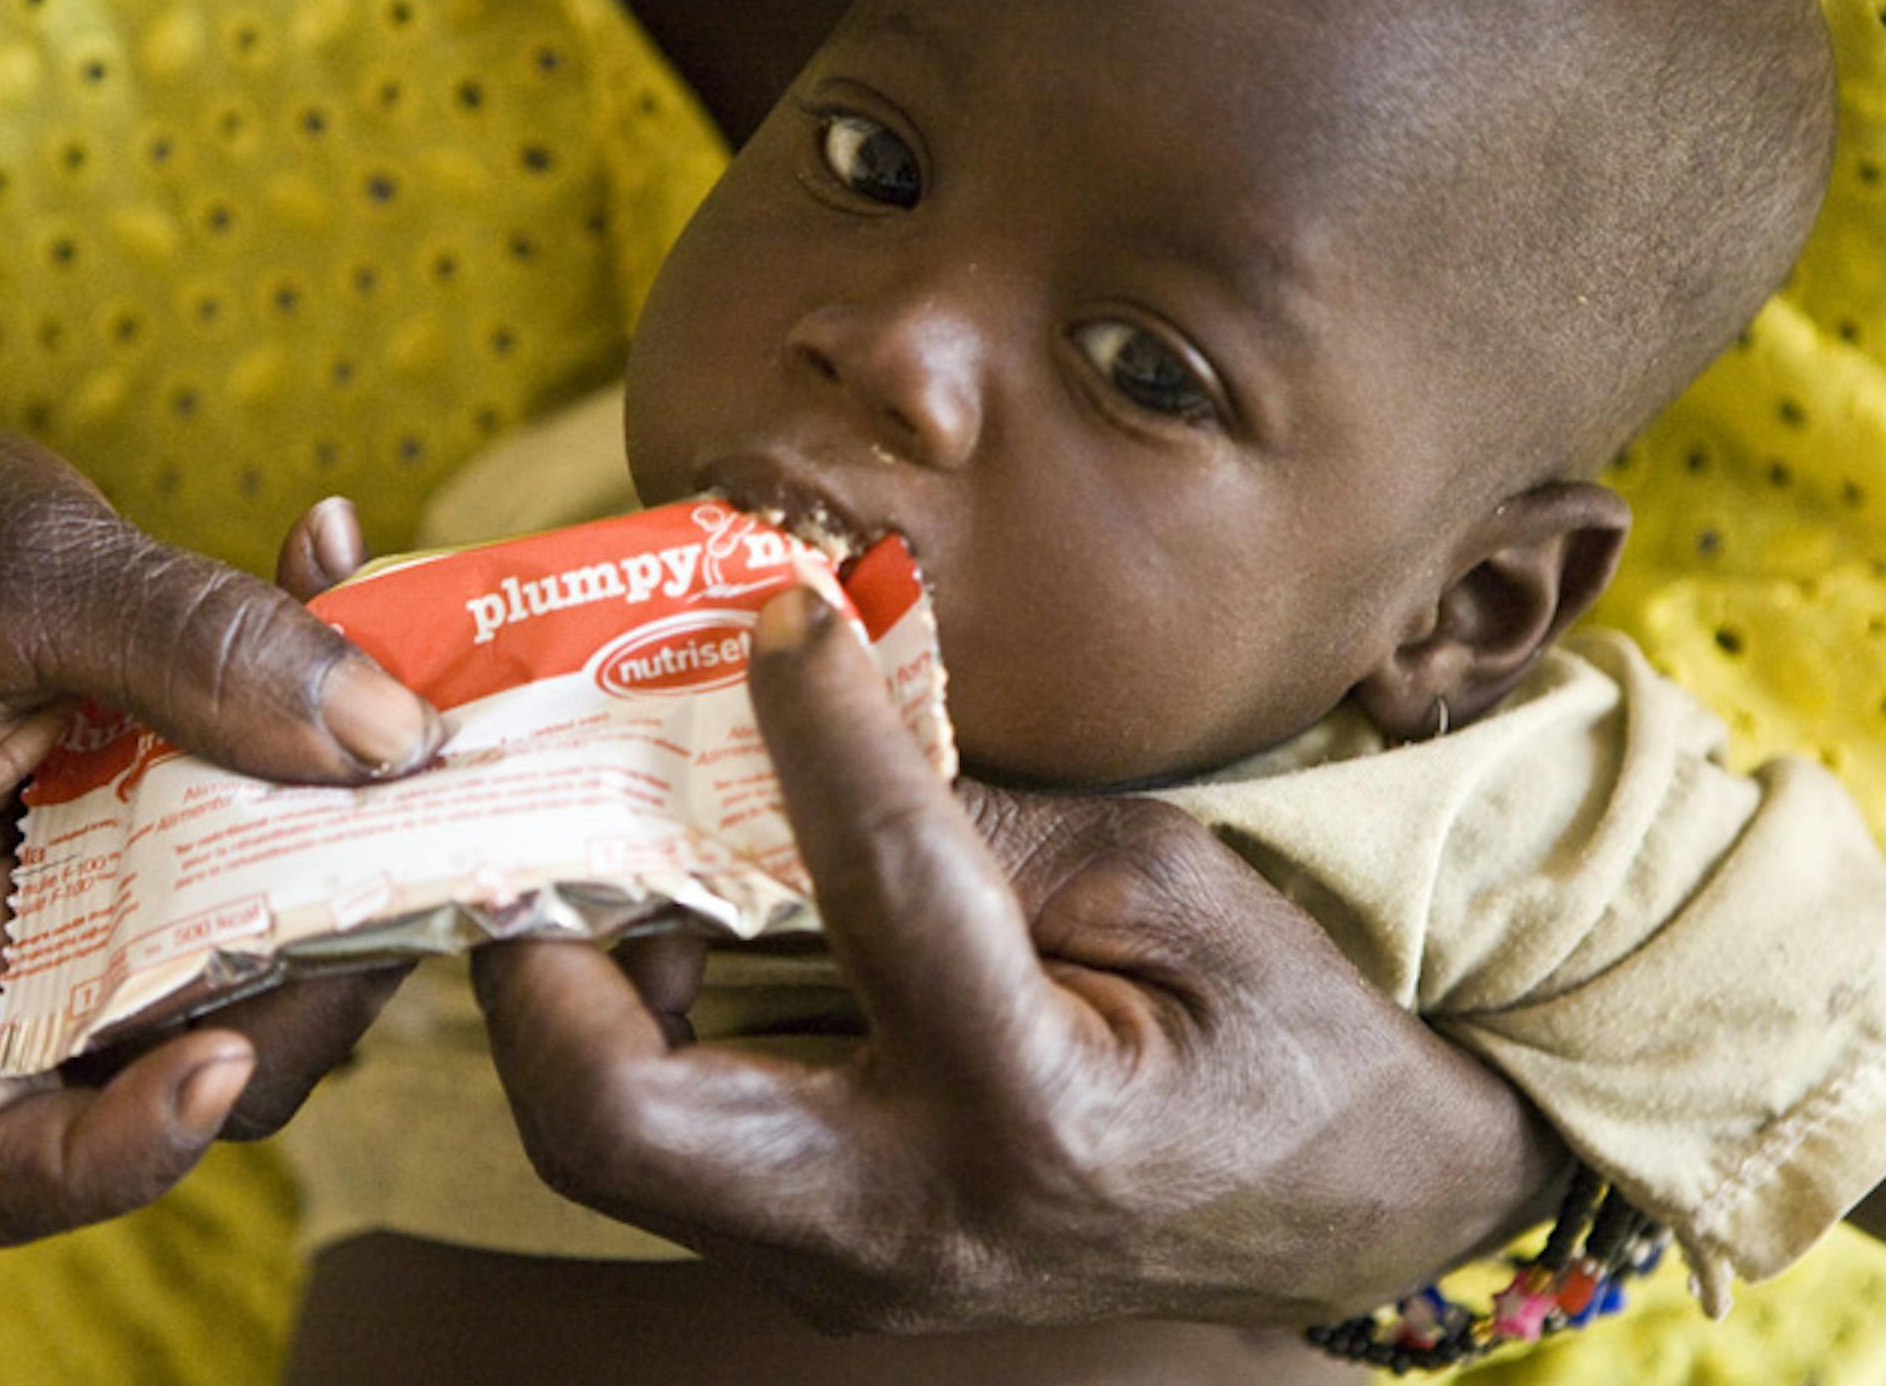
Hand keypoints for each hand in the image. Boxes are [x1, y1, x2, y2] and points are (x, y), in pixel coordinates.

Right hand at [0, 411, 439, 1243]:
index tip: (224, 1052)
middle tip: (397, 856)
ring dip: (355, 858)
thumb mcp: (26, 568)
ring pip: (258, 965)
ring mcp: (102, 897)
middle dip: (308, 987)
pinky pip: (277, 843)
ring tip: (398, 714)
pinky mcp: (169, 830)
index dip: (118, 1157)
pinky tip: (339, 582)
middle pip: (171, 1068)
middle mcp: (10, 948)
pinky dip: (331, 740)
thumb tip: (391, 744)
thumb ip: (196, 646)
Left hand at [470, 588, 1567, 1332]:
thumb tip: (821, 714)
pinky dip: (646, 1030)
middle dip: (539, 952)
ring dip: (577, 988)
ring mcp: (853, 1274)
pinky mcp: (831, 1267)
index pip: (872, 881)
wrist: (1346, 1209)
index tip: (778, 612)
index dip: (810, 719)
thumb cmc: (1282, 1035)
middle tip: (563, 808)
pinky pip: (680, 1151)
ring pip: (613, 1144)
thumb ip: (982, 816)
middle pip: (609, 1119)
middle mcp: (906, 1224)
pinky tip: (692, 925)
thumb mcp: (1165, 883)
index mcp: (1028, 1115)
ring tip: (617, 849)